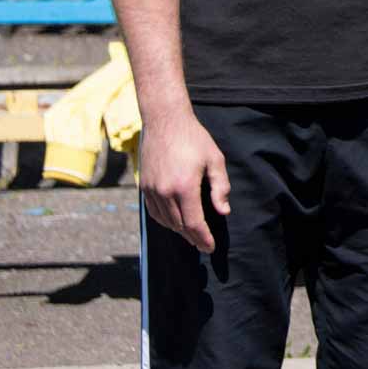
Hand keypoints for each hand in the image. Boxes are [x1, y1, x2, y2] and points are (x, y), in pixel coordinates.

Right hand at [139, 110, 229, 253]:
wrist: (165, 121)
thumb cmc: (194, 138)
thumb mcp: (215, 160)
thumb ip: (221, 187)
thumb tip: (223, 211)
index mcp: (185, 187)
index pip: (194, 223)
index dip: (203, 238)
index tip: (210, 247)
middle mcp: (165, 191)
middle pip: (179, 225)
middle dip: (193, 238)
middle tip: (203, 245)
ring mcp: (151, 190)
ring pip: (165, 221)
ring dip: (179, 231)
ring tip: (192, 235)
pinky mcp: (144, 186)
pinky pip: (154, 212)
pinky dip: (165, 221)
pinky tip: (175, 221)